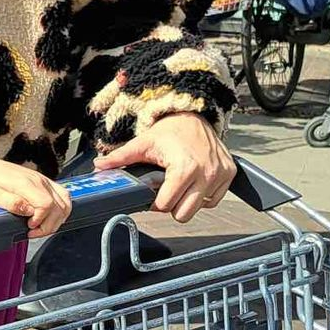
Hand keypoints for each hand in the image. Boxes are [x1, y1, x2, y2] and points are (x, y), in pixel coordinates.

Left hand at [0, 158, 73, 238]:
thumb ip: (10, 203)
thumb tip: (29, 211)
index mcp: (25, 183)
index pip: (46, 204)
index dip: (41, 220)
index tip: (29, 228)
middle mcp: (37, 180)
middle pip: (59, 206)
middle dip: (49, 224)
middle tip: (33, 233)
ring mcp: (42, 180)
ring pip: (65, 201)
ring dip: (57, 219)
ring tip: (41, 228)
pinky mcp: (43, 182)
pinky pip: (62, 195)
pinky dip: (61, 209)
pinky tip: (49, 218)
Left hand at [94, 112, 235, 223]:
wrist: (194, 115)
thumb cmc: (170, 130)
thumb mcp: (142, 143)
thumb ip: (120, 158)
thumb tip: (99, 167)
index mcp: (184, 168)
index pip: (166, 205)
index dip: (155, 202)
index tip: (152, 193)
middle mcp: (206, 173)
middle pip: (184, 213)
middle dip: (172, 205)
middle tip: (166, 190)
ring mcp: (220, 174)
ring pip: (200, 208)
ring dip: (188, 201)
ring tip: (180, 184)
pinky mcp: (230, 174)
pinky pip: (214, 200)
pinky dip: (203, 196)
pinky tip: (194, 183)